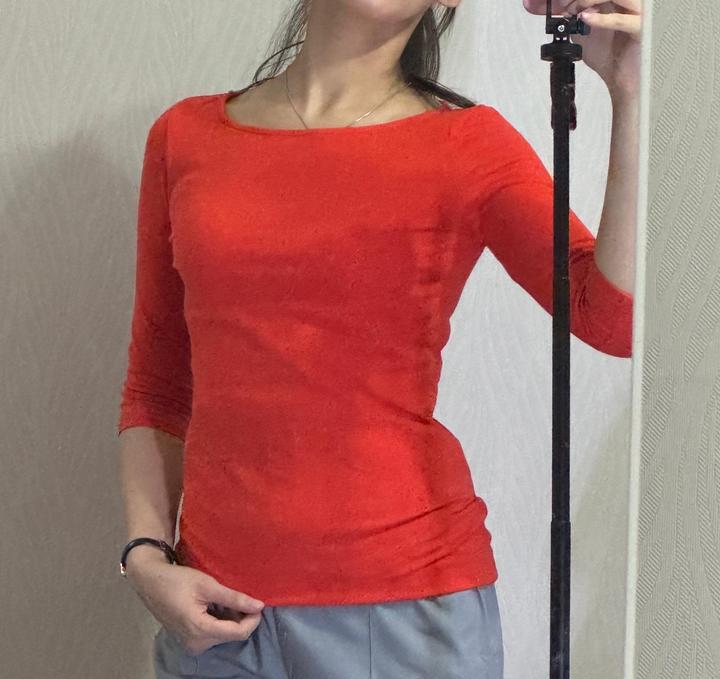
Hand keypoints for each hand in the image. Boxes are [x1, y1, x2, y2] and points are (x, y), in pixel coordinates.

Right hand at [125, 550, 265, 655]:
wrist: (150, 581)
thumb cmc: (178, 580)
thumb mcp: (208, 585)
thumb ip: (234, 598)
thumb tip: (260, 606)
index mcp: (200, 631)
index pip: (238, 633)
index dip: (253, 619)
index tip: (258, 602)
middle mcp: (196, 644)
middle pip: (231, 635)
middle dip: (241, 617)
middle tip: (239, 596)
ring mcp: (191, 644)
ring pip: (223, 634)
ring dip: (230, 617)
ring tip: (224, 597)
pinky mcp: (188, 640)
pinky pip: (212, 633)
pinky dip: (219, 620)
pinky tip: (215, 604)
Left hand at [523, 0, 642, 99]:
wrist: (621, 79)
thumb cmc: (609, 54)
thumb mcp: (582, 33)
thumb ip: (568, 18)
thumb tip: (543, 7)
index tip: (533, 3)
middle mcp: (626, 1)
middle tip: (554, 5)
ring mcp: (637, 12)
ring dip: (586, 1)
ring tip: (571, 12)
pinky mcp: (642, 29)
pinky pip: (625, 20)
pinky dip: (603, 19)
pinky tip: (585, 18)